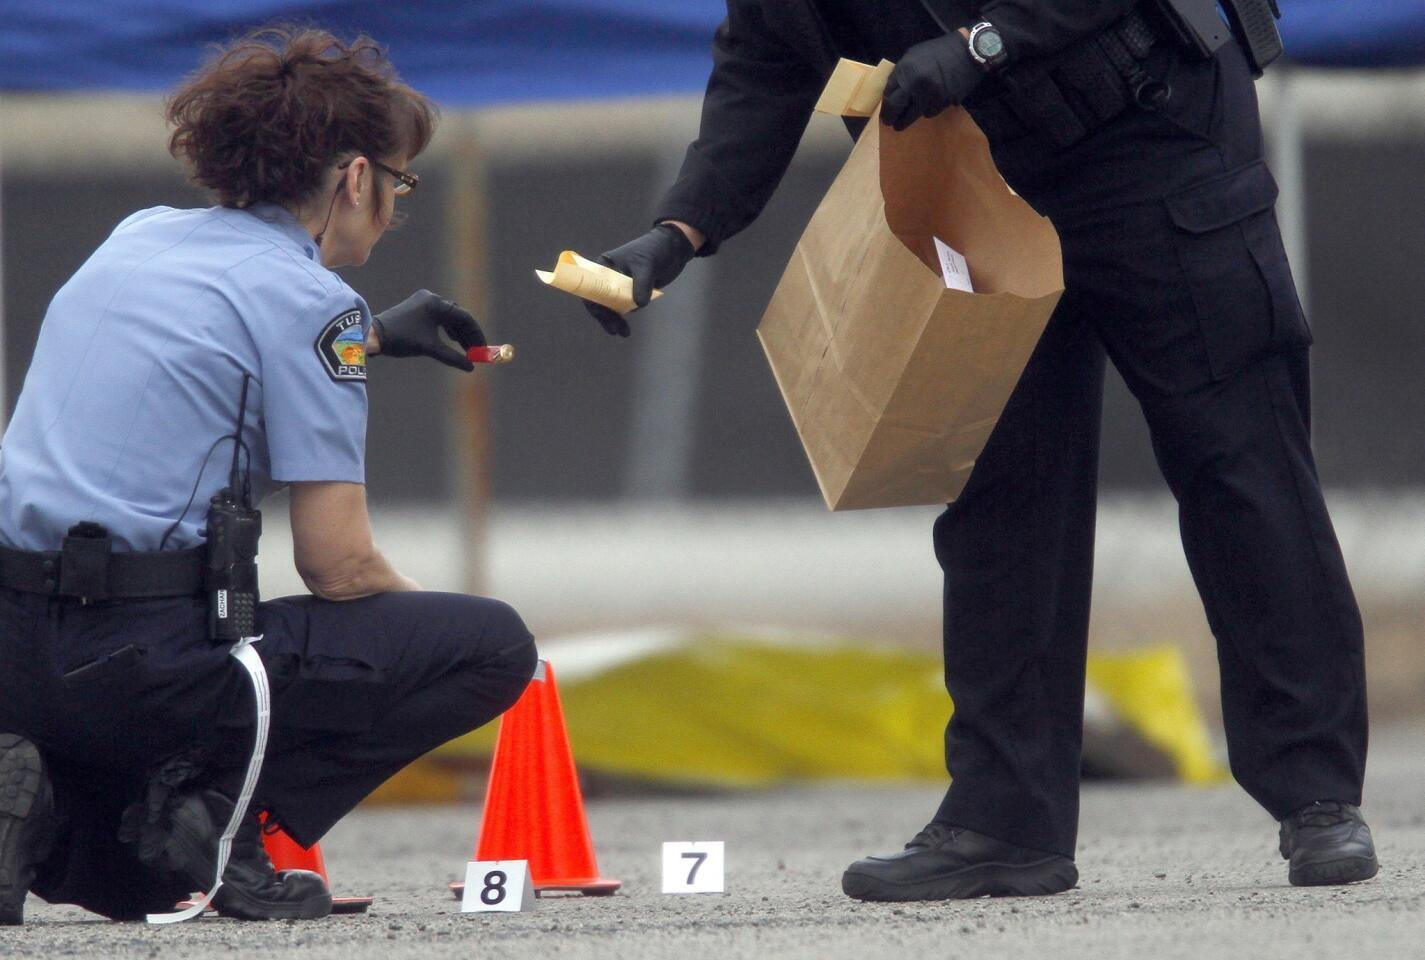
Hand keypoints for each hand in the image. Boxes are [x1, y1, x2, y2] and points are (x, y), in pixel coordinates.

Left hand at [372, 290, 486, 371]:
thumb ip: (453, 357)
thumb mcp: (431, 349)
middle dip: (468, 335)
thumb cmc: (402, 340)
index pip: (465, 318)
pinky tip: (451, 339)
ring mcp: (423, 301)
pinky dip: (446, 328)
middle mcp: (432, 298)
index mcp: (436, 304)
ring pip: (448, 317)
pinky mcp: (417, 306)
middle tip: (476, 350)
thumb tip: (471, 367)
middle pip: (458, 316)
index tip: (483, 348)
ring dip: (458, 332)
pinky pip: (438, 316)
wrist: (374, 334)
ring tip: (465, 348)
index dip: (476, 334)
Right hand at [583, 223, 696, 336]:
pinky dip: (625, 317)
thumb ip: (641, 285)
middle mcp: (609, 276)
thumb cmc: (655, 250)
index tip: (601, 315)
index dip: (593, 302)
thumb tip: (638, 305)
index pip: (591, 286)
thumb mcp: (646, 266)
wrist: (673, 250)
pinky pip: (624, 307)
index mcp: (606, 265)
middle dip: (605, 316)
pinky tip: (626, 328)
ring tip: (623, 332)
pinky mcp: (632, 292)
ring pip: (612, 306)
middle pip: (600, 300)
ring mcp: (620, 285)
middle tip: (614, 330)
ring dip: (615, 320)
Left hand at [882, 34, 984, 131]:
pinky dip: (929, 109)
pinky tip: (933, 100)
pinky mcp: (943, 103)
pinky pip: (930, 113)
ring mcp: (930, 95)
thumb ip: (900, 74)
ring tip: (917, 107)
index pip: (888, 96)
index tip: (885, 115)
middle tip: (892, 124)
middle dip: (892, 119)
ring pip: (914, 115)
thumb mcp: (912, 56)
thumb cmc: (937, 52)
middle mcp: (915, 85)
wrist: (966, 52)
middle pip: (897, 110)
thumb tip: (891, 93)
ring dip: (913, 114)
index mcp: (905, 71)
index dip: (885, 109)